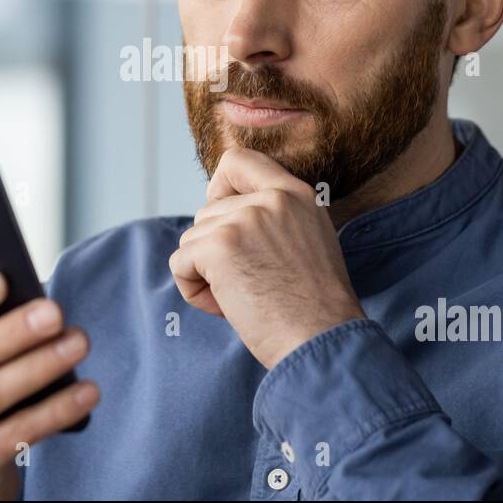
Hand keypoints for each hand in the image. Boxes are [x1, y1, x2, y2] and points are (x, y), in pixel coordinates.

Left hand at [168, 147, 365, 369]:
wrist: (323, 342)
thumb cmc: (315, 309)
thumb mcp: (308, 241)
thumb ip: (274, 218)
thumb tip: (221, 216)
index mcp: (295, 194)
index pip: (238, 160)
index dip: (218, 188)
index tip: (225, 222)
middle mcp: (270, 198)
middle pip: (207, 212)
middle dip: (214, 252)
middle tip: (247, 285)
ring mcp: (244, 219)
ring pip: (192, 240)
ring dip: (205, 274)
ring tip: (243, 298)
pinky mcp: (220, 246)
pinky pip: (179, 263)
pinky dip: (193, 290)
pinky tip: (225, 307)